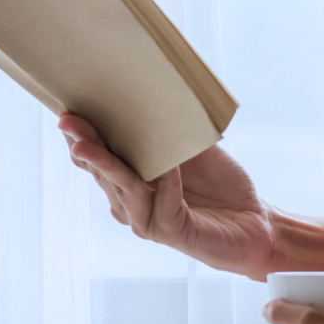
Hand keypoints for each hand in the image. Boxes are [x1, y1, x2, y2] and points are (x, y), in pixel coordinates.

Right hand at [58, 112, 274, 277]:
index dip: (81, 136)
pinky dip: (164, 183)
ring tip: (88, 145)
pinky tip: (166, 167)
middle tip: (67, 121)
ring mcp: (148, 219)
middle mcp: (131, 202)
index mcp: (132, 179)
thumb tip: (158, 91)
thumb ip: (173, 128)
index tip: (67, 111)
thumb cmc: (222, 185)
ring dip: (106, 164)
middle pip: (101, 171)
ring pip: (122, 188)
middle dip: (84, 144)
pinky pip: (161, 205)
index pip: (97, 159)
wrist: (255, 222)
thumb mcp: (196, 147)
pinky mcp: (171, 232)